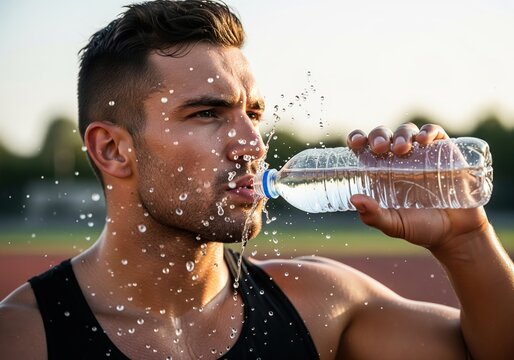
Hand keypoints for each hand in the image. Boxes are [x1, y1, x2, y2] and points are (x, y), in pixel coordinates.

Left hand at [346, 123, 489, 251]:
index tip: (355, 143)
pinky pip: (435, 133)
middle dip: (379, 136)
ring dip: (402, 134)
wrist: (457, 233)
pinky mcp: (444, 152)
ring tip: (401, 148)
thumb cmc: (421, 228)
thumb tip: (354, 199)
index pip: (364, 148)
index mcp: (380, 172)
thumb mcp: (394, 224)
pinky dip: (428, 131)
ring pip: (407, 132)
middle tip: (380, 148)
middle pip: (383, 136)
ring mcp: (421, 153)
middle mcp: (398, 159)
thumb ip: (373, 216)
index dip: (357, 139)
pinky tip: (424, 140)